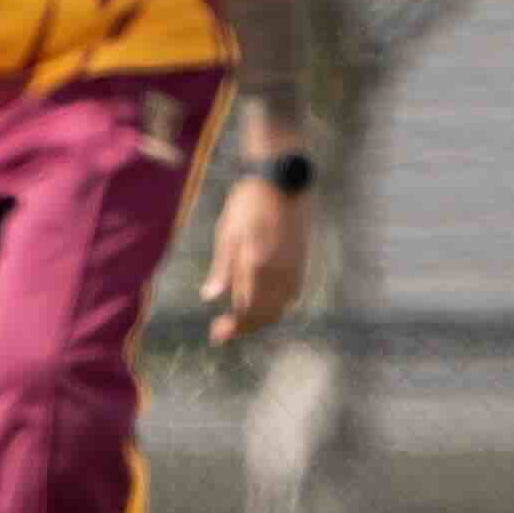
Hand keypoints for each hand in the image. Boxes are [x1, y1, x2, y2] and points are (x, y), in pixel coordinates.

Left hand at [206, 167, 313, 345]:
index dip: (231, 326)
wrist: (282, 178)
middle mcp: (278, 271)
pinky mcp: (303, 260)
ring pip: (280, 307)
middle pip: (264, 314)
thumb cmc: (248, 200)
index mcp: (255, 263)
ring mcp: (294, 267)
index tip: (216, 335)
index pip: (245, 308)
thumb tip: (210, 296)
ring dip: (261, 319)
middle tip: (223, 332)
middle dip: (243, 328)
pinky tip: (266, 303)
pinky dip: (278, 306)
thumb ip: (222, 266)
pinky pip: (292, 294)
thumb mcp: (227, 230)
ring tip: (242, 321)